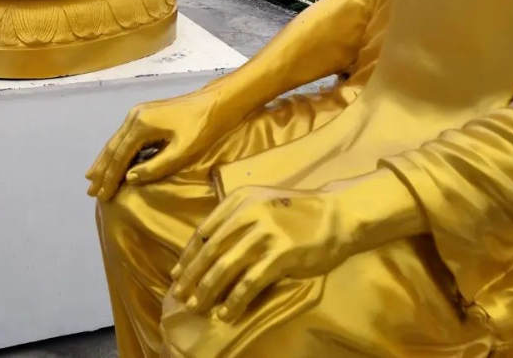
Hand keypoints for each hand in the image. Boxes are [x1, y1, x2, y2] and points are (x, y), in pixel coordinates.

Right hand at [86, 88, 226, 200]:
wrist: (215, 102)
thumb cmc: (202, 128)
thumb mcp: (182, 152)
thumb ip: (156, 167)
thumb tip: (130, 178)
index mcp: (141, 125)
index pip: (120, 157)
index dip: (110, 178)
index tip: (101, 196)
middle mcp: (134, 116)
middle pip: (113, 147)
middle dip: (102, 171)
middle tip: (90, 192)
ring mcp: (138, 113)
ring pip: (116, 140)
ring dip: (105, 160)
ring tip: (92, 178)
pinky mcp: (145, 113)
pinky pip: (125, 136)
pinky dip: (116, 150)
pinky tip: (113, 159)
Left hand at [170, 186, 351, 323]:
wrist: (335, 217)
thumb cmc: (296, 214)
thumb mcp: (261, 204)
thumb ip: (237, 220)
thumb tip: (209, 250)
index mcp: (239, 200)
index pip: (204, 231)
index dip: (188, 255)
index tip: (177, 274)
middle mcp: (247, 214)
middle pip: (210, 250)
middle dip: (191, 276)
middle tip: (179, 296)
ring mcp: (264, 234)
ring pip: (225, 267)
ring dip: (207, 290)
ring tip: (198, 307)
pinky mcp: (280, 254)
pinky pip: (250, 282)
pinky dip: (235, 300)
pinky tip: (226, 313)